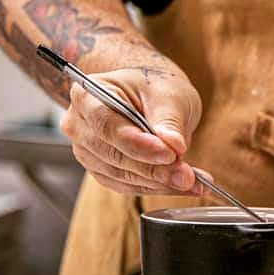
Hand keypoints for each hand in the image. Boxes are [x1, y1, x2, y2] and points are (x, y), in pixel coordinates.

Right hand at [59, 63, 203, 195]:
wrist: (151, 96)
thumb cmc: (155, 86)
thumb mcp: (169, 94)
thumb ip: (169, 120)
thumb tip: (174, 147)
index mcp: (87, 95)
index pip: (108, 126)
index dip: (139, 144)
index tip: (170, 154)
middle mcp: (79, 125)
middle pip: (114, 155)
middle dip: (155, 169)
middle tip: (188, 176)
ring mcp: (88, 151)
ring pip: (123, 176)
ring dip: (160, 182)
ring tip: (194, 181)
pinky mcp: (102, 171)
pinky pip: (128, 185)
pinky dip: (158, 187)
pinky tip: (184, 185)